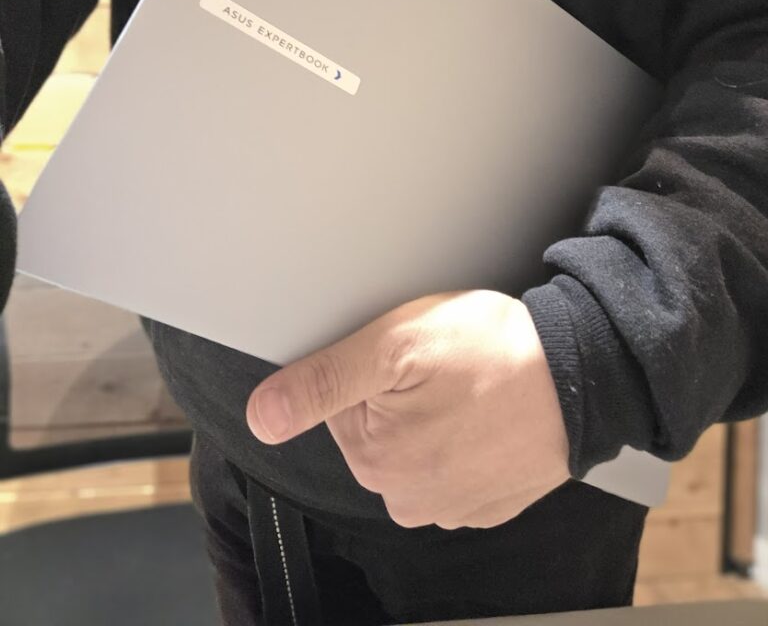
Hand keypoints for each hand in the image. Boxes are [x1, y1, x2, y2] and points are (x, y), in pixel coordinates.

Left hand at [246, 289, 569, 528]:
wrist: (584, 374)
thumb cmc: (495, 352)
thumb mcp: (396, 345)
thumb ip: (324, 380)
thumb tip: (264, 416)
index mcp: (376, 460)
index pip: (341, 404)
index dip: (372, 368)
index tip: (409, 355)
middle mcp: (409, 498)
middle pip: (376, 428)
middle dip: (400, 394)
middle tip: (443, 366)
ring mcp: (452, 507)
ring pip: (415, 447)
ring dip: (434, 416)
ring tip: (471, 385)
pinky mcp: (487, 503)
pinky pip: (454, 465)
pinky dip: (465, 438)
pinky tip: (486, 411)